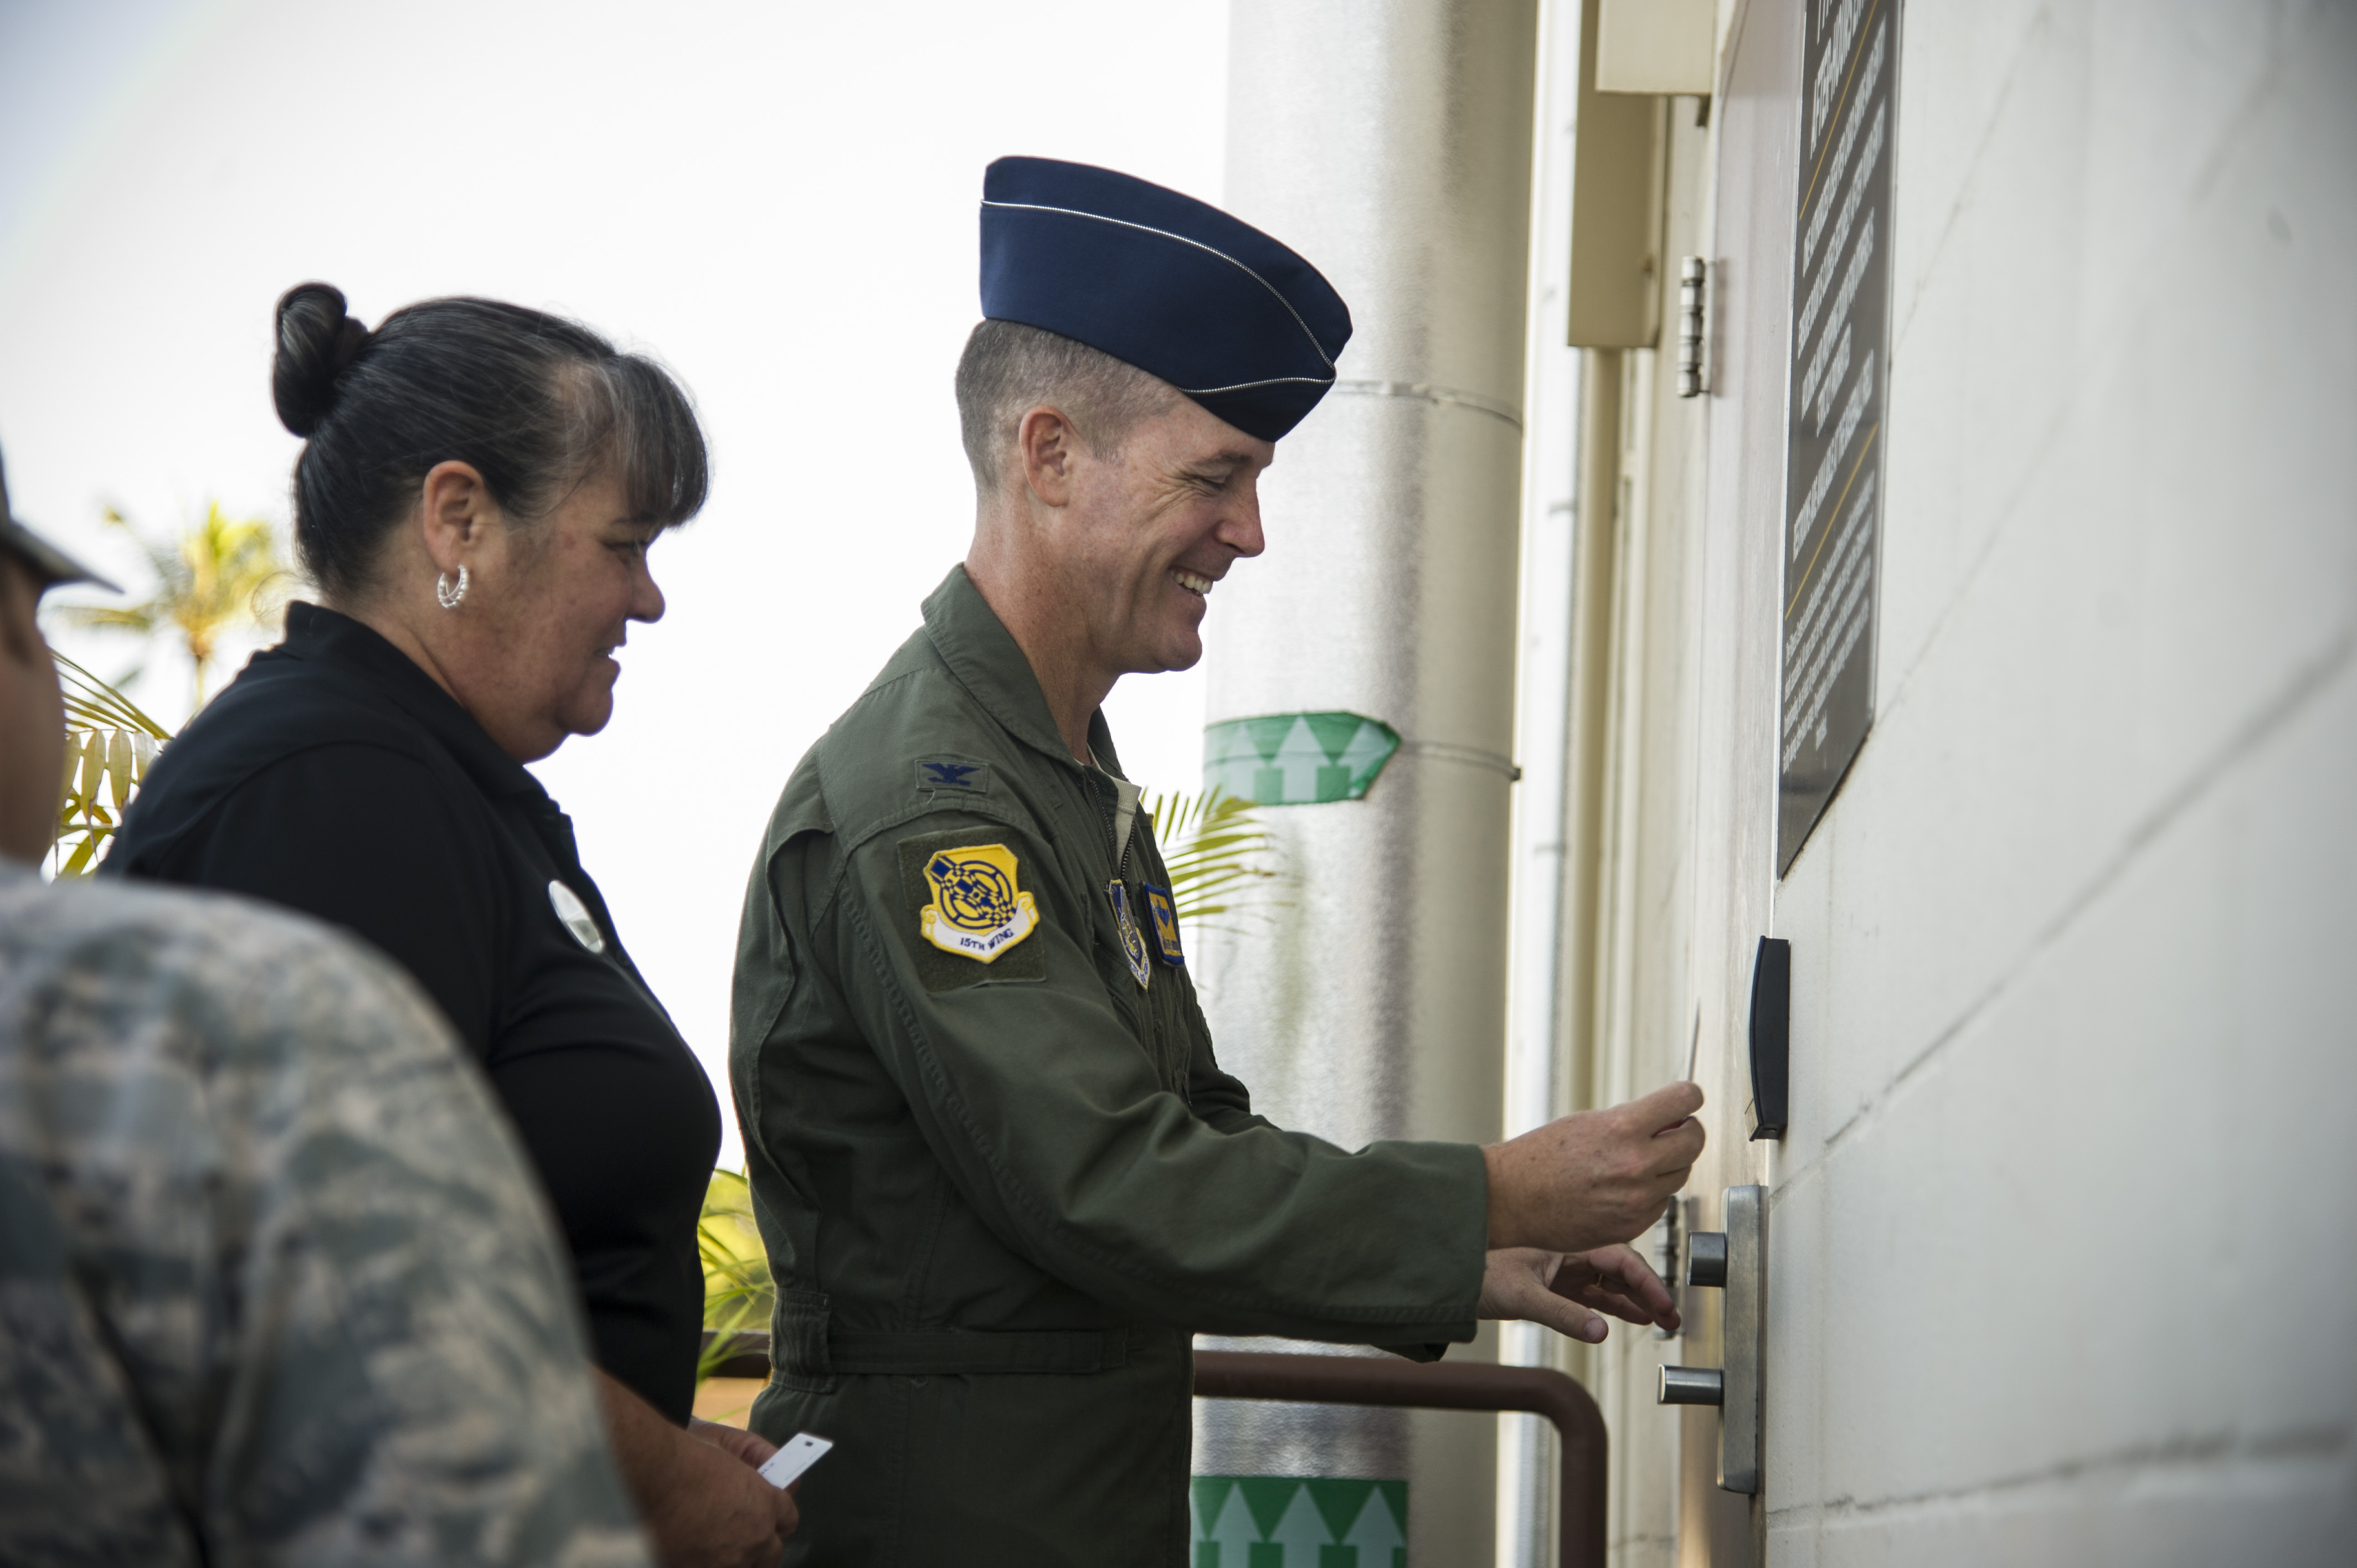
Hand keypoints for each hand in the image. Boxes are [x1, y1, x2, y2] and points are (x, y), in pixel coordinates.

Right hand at [596, 1371, 797, 1567]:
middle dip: (761, 1544)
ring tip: (716, 1544)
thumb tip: (787, 1477)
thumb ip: (760, 1458)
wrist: (642, 1475)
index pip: (788, 1519)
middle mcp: (751, 1539)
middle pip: (771, 1554)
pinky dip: (704, 1563)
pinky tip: (691, 1550)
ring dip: (735, 1558)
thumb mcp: (727, 1444)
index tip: (767, 1514)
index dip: (776, 1515)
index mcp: (765, 1505)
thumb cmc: (682, 1454)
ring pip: (744, 1567)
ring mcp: (723, 1563)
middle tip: (743, 1535)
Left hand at [1477, 1244, 1679, 1341]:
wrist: (1449, 1279)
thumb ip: (1563, 1315)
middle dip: (1649, 1292)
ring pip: (1610, 1282)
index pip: (1618, 1257)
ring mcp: (1563, 1270)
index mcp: (1565, 1243)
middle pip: (1620, 1269)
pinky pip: (1595, 1294)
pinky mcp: (1555, 1286)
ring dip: (1637, 1300)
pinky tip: (1636, 1317)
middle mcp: (1568, 1253)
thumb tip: (1601, 1332)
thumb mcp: (1522, 1296)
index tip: (1664, 1304)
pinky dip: (1616, 1305)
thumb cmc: (1477, 1274)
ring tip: (1663, 1320)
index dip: (1646, 1282)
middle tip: (1673, 1317)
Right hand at [1482, 1081, 1704, 1252]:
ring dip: (1668, 1164)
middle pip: (1695, 1141)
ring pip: (1681, 1174)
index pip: (1685, 1099)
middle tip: (1671, 1130)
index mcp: (1622, 1128)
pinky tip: (1624, 1187)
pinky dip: (1651, 1193)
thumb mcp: (1587, 1122)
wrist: (1513, 1200)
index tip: (1687, 1099)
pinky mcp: (1633, 1226)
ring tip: (1637, 1161)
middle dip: (1686, 1131)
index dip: (1689, 1096)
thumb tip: (1671, 1119)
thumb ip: (1633, 1120)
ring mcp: (1637, 1200)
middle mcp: (1636, 1165)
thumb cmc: (1540, 1158)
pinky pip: (1661, 1203)